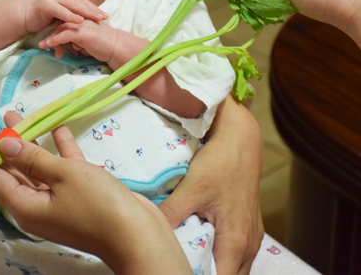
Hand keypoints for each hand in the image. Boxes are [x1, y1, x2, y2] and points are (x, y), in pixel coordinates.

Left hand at [0, 113, 192, 274]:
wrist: (137, 234)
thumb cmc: (96, 205)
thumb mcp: (61, 176)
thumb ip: (32, 158)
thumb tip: (3, 145)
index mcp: (25, 206)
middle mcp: (37, 204)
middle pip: (12, 171)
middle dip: (3, 145)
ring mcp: (59, 199)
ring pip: (37, 166)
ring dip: (30, 141)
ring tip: (17, 115)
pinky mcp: (79, 192)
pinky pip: (63, 167)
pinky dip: (59, 148)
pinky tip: (58, 126)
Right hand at [22, 0, 107, 34]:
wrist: (24, 16)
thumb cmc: (43, 16)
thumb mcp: (60, 12)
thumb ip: (72, 11)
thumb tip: (87, 17)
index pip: (82, 0)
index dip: (94, 7)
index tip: (105, 15)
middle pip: (80, 2)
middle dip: (94, 10)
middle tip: (105, 17)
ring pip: (73, 5)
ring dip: (86, 12)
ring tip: (97, 19)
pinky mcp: (46, 5)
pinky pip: (62, 11)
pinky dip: (71, 16)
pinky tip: (80, 21)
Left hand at [38, 19, 117, 60]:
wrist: (115, 47)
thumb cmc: (102, 45)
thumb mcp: (87, 41)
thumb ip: (78, 40)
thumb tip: (71, 45)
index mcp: (82, 17)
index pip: (64, 19)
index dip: (53, 26)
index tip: (43, 32)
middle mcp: (81, 18)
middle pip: (60, 21)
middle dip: (48, 30)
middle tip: (39, 39)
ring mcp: (82, 24)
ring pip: (60, 27)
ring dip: (49, 36)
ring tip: (40, 44)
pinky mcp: (82, 32)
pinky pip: (64, 35)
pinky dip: (54, 40)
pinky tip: (47, 45)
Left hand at [158, 95, 263, 274]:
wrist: (241, 138)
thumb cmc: (220, 162)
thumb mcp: (191, 188)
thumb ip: (171, 213)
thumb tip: (147, 230)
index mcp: (236, 242)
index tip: (175, 271)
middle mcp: (249, 246)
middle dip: (204, 274)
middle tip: (177, 265)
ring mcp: (251, 236)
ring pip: (232, 266)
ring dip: (211, 266)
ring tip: (185, 258)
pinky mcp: (248, 225)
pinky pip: (234, 253)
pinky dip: (218, 254)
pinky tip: (198, 243)